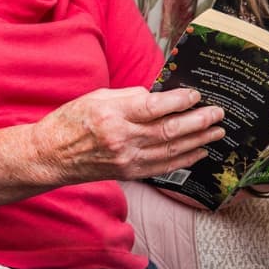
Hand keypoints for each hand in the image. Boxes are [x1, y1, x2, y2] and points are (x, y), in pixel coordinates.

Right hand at [35, 86, 224, 184]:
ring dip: (199, 140)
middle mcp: (122, 139)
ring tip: (217, 131)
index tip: (196, 95)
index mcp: (113, 114)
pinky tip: (200, 151)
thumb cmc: (72, 121)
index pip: (154, 107)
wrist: (50, 155)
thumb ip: (131, 97)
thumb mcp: (98, 97)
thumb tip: (161, 97)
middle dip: (198, 121)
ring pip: (171, 150)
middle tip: (218, 113)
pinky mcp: (129, 173)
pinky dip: (185, 160)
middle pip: (169, 130)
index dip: (179, 101)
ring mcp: (127, 159)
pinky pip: (164, 167)